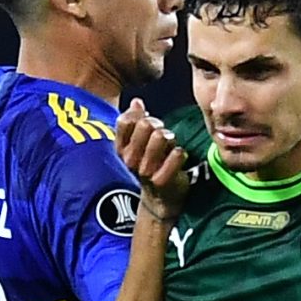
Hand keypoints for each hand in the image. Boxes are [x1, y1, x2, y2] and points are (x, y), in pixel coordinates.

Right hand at [116, 100, 191, 220]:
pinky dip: (180, 153)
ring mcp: (144, 171)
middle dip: (159, 125)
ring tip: (170, 147)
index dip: (141, 116)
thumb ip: (136, 122)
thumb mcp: (139, 144)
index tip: (147, 125)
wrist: (160, 198)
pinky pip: (177, 154)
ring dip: (170, 138)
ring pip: (161, 136)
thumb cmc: (151, 165)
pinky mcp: (161, 180)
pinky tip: (177, 159)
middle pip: (146, 125)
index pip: (125, 121)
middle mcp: (129, 160)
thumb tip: (136, 102)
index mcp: (121, 149)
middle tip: (163, 135)